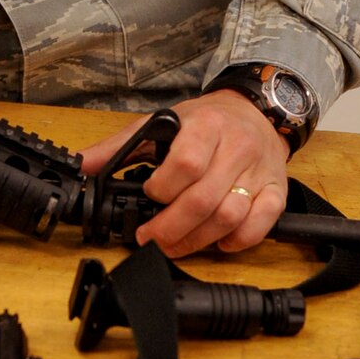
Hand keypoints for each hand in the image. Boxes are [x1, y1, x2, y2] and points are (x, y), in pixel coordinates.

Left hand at [80, 91, 287, 257]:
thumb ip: (120, 145)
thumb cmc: (206, 121)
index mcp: (205, 126)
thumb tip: (82, 165)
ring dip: (197, 240)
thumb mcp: (162, 122)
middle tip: (150, 240)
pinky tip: (217, 241)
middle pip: (203, 199)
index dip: (162, 188)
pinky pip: (261, 225)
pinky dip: (237, 241)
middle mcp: (237, 148)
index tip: (149, 195)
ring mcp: (259, 172)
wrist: (255, 111)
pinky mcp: (277, 191)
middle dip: (170, 228)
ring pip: (230, 217)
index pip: (186, 163)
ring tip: (174, 246)